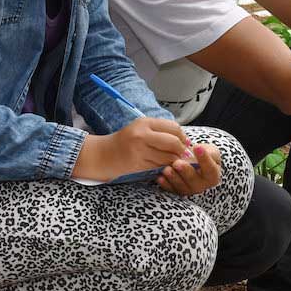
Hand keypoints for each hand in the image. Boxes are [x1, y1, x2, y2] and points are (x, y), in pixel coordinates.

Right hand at [74, 117, 192, 181]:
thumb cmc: (126, 141)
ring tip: (171, 160)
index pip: (174, 128)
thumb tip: (186, 140)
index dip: (182, 136)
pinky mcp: (137, 165)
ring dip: (174, 160)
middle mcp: (142, 135)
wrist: (104, 154)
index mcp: (144, 123)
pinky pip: (159, 166)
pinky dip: (164, 167)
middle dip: (181, 150)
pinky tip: (160, 165)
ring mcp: (139, 151)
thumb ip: (161, 131)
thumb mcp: (142, 128)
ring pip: (168, 157)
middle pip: (174, 142)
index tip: (184, 142)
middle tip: (181, 154)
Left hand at [157, 142, 221, 195]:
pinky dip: (165, 184)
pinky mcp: (176, 191)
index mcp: (212, 176)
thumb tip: (197, 150)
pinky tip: (160, 177)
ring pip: (181, 186)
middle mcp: (201, 185)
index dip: (204, 158)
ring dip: (173, 178)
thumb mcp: (209, 151)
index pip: (210, 168)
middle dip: (185, 171)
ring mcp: (188, 190)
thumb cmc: (203, 154)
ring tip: (167, 169)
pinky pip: (170, 189)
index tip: (197, 147)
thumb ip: (206, 151)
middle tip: (177, 162)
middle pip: (193, 180)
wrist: (194, 162)